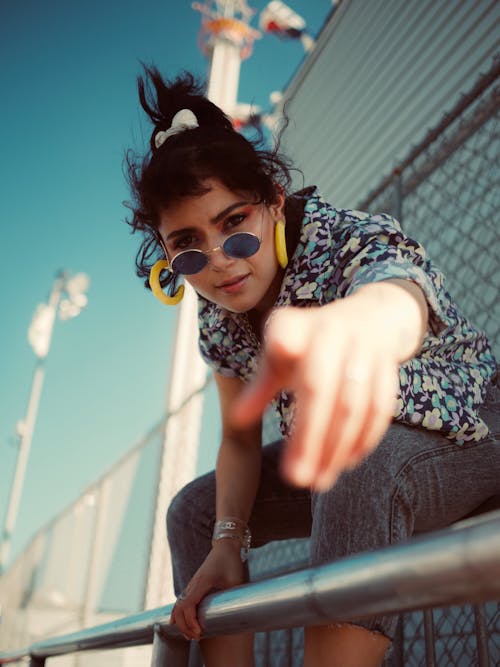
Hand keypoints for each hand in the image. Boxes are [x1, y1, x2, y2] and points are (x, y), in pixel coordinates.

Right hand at [170, 539, 245, 640]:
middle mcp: (193, 584)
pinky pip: (181, 600)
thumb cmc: (231, 561)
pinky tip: (176, 622)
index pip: (188, 606)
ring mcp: (192, 584)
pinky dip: (178, 613)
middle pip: (180, 608)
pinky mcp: (194, 584)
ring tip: (189, 635)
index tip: (200, 632)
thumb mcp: (235, 579)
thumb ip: (233, 596)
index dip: (191, 622)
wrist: (226, 546)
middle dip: (185, 626)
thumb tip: (235, 614)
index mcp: (201, 582)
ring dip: (181, 621)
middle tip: (195, 638)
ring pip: (178, 605)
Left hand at [232, 287, 412, 490]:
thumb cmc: (313, 343)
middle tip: (295, 478)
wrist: (371, 317)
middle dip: (308, 437)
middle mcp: (332, 330)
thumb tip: (237, 420)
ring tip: (319, 481)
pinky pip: (380, 408)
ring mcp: (364, 347)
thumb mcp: (283, 355)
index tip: (280, 350)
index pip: (287, 334)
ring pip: (353, 404)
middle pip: (320, 387)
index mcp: (298, 325)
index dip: (283, 344)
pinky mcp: (388, 366)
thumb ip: (262, 386)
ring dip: (336, 448)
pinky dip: (363, 438)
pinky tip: (346, 462)